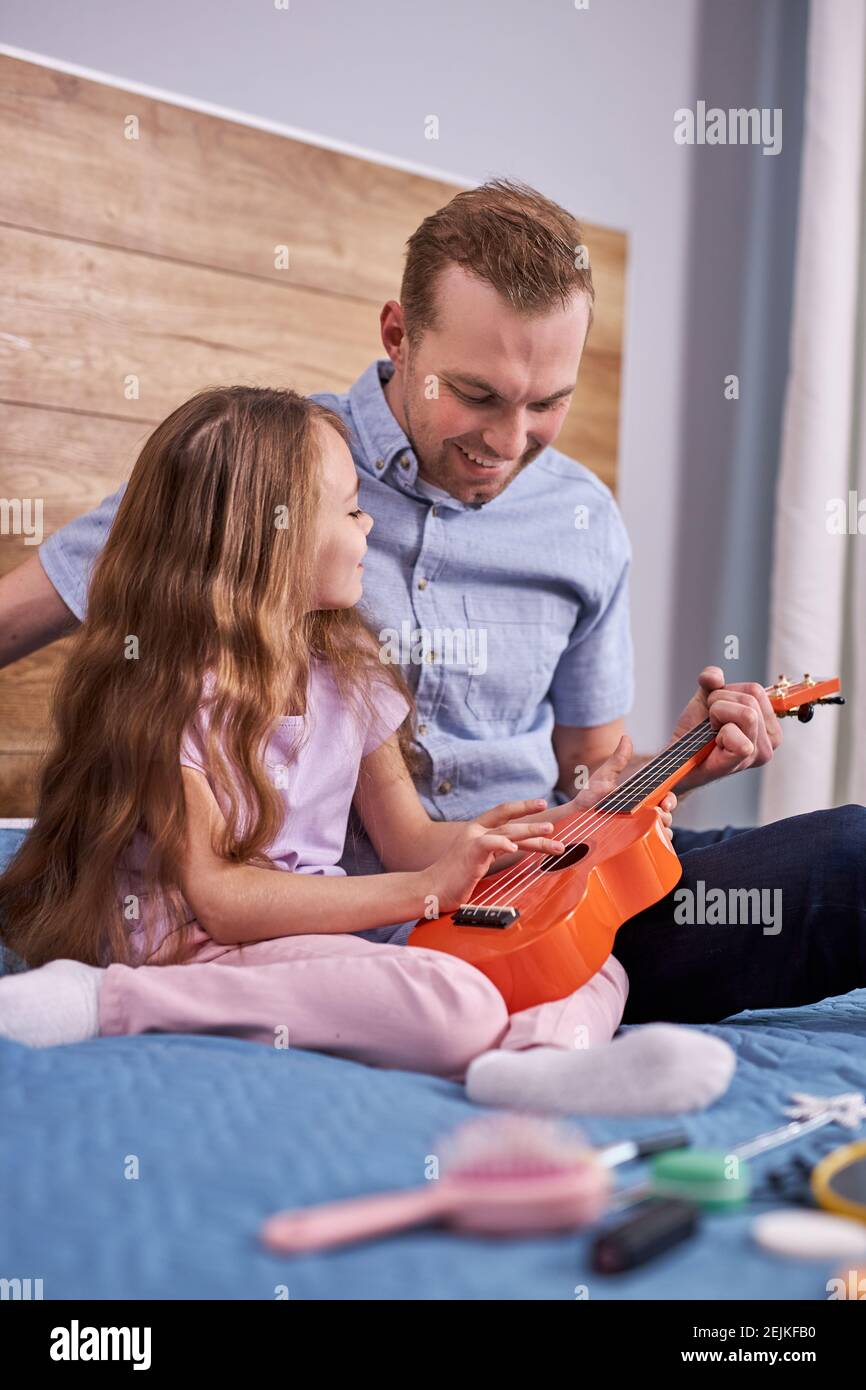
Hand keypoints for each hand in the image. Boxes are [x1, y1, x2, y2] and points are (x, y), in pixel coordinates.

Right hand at [421, 799, 565, 914]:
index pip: (503, 813)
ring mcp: (472, 840)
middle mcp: (475, 831)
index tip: (542, 805)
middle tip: (554, 824)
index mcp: (477, 831)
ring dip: (531, 832)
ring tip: (550, 834)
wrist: (430, 889)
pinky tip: (515, 847)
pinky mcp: (470, 852)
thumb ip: (493, 851)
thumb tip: (515, 848)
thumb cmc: (454, 880)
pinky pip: (490, 844)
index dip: (523, 807)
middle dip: (533, 819)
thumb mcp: (477, 860)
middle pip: (510, 820)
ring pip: (508, 831)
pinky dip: (504, 844)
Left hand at [562, 733, 676, 842]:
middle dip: (667, 816)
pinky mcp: (631, 844)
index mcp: (641, 798)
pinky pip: (649, 846)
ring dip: (664, 831)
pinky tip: (651, 844)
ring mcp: (638, 830)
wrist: (573, 819)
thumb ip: (617, 760)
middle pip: (666, 816)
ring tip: (654, 829)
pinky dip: (656, 846)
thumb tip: (626, 738)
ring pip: (661, 832)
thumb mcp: (604, 777)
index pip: (665, 798)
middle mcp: (643, 814)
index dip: (670, 800)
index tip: (664, 803)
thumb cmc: (589, 797)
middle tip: (658, 815)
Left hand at [672, 666, 782, 792]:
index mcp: (768, 724)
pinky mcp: (745, 759)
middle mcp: (770, 740)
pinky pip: (737, 732)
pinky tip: (715, 745)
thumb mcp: (705, 698)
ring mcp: (759, 752)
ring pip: (747, 713)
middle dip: (720, 703)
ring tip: (712, 731)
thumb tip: (715, 676)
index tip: (718, 712)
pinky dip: (720, 733)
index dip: (728, 693)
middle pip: (751, 698)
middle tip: (711, 723)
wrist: (680, 757)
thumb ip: (712, 679)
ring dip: (718, 715)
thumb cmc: (697, 733)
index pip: (756, 690)